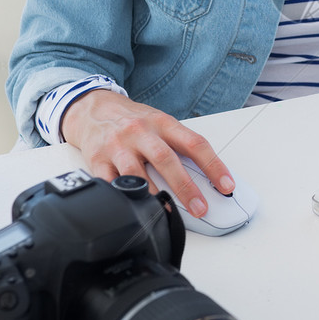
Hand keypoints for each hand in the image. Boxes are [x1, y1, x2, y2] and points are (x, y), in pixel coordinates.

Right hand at [60, 90, 234, 218]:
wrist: (92, 108)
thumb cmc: (132, 120)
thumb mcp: (159, 122)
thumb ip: (178, 145)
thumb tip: (205, 177)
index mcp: (162, 123)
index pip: (194, 143)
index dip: (213, 165)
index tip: (227, 186)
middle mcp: (141, 133)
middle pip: (166, 160)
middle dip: (185, 187)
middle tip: (200, 207)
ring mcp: (118, 146)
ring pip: (137, 174)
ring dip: (154, 195)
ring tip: (168, 211)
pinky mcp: (97, 160)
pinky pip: (110, 183)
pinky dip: (123, 197)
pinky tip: (134, 208)